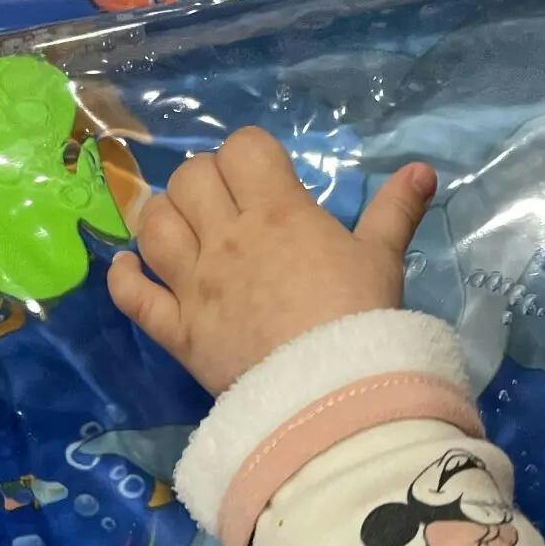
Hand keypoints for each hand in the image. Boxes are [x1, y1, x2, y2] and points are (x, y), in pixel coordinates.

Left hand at [107, 126, 436, 395]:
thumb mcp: (383, 260)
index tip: (263, 179)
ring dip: (160, 219)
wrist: (331, 396)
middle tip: (223, 207)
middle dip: (204, 183)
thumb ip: (395, 212)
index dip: (248, 156)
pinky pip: (132, 296)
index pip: (242, 149)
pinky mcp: (177, 332)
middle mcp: (227, 239)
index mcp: (278, 212)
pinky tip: (127, 267)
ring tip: (180, 230)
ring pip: (152, 226)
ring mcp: (195, 286)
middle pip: (190, 179)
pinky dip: (123, 278)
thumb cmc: (362, 322)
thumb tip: (421, 171)